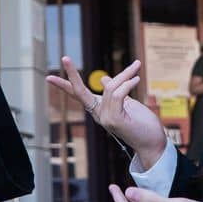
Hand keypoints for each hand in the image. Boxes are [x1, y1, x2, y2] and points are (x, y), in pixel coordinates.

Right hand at [44, 57, 166, 163]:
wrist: (153, 143)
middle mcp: (98, 115)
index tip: (49, 77)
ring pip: (110, 87)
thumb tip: (102, 79)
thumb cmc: (142, 124)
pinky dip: (128, 84)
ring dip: (125, 75)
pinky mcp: (114, 120)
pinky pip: (117, 94)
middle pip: (80, 91)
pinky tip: (136, 79)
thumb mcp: (127, 102)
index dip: (66, 84)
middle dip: (71, 75)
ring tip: (136, 70)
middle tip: (64, 58)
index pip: (78, 95)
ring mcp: (105, 119)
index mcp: (99, 110)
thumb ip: (114, 91)